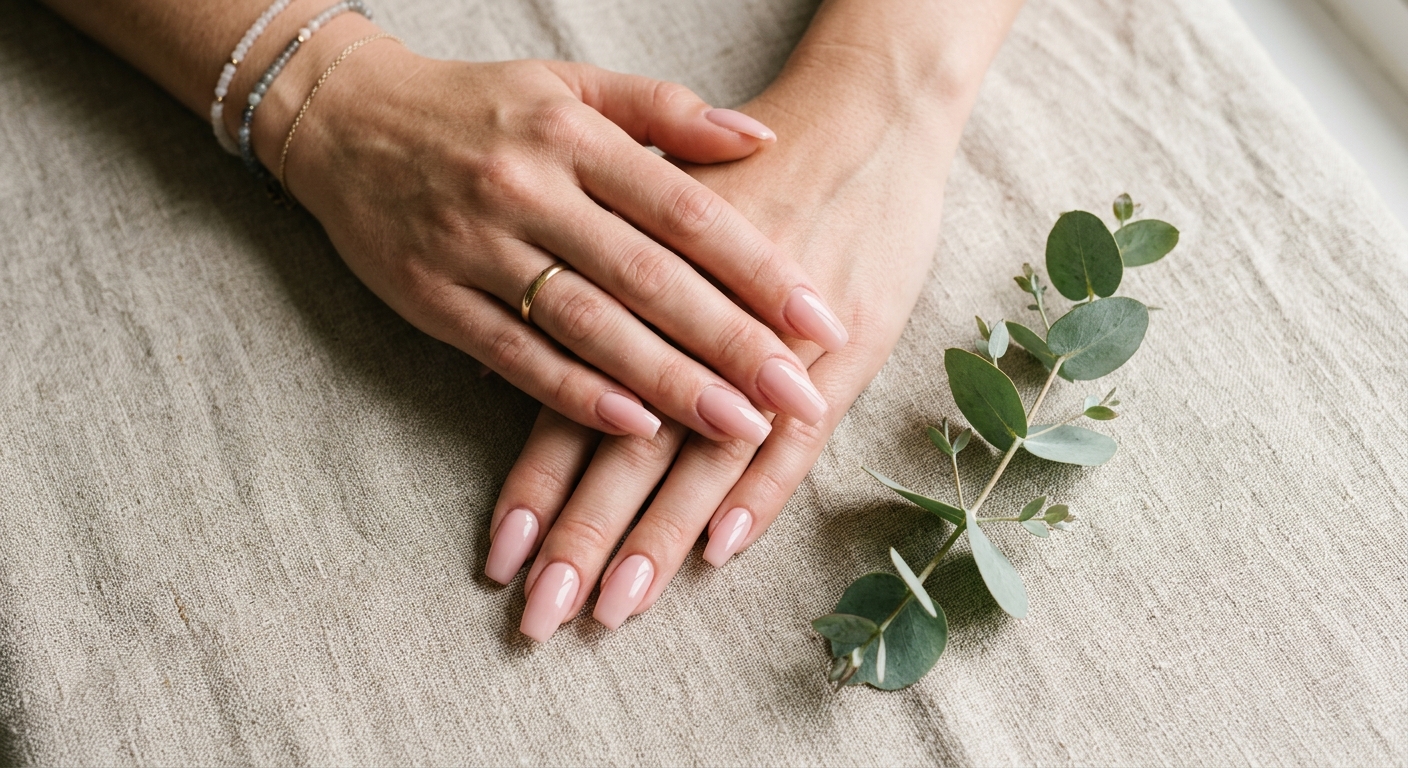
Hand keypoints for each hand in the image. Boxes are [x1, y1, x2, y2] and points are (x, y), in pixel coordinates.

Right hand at [264, 27, 847, 444]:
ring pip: (588, 325)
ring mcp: (477, 247)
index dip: (759, 267)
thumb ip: (667, 111)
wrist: (341, 119)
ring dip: (668, 382)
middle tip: (799, 395)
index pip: (686, 209)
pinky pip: (516, 355)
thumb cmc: (477, 106)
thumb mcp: (569, 84)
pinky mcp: (434, 299)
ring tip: (739, 427)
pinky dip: (577, 394)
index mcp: (574, 134)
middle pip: (648, 276)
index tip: (820, 318)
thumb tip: (764, 134)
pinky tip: (637, 427)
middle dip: (731, 342)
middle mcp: (529, 188)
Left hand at [488, 56, 971, 638]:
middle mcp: (695, 322)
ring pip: (701, 456)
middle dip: (583, 536)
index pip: (572, 405)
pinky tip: (720, 552)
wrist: (863, 118)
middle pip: (628, 447)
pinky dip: (759, 493)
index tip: (502, 560)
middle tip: (543, 616)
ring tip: (616, 606)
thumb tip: (519, 369)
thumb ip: (596, 297)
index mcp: (640, 290)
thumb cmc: (749, 172)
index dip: (536, 486)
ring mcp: (772, 343)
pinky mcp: (839, 352)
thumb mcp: (658, 220)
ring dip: (657, 535)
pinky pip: (795, 437)